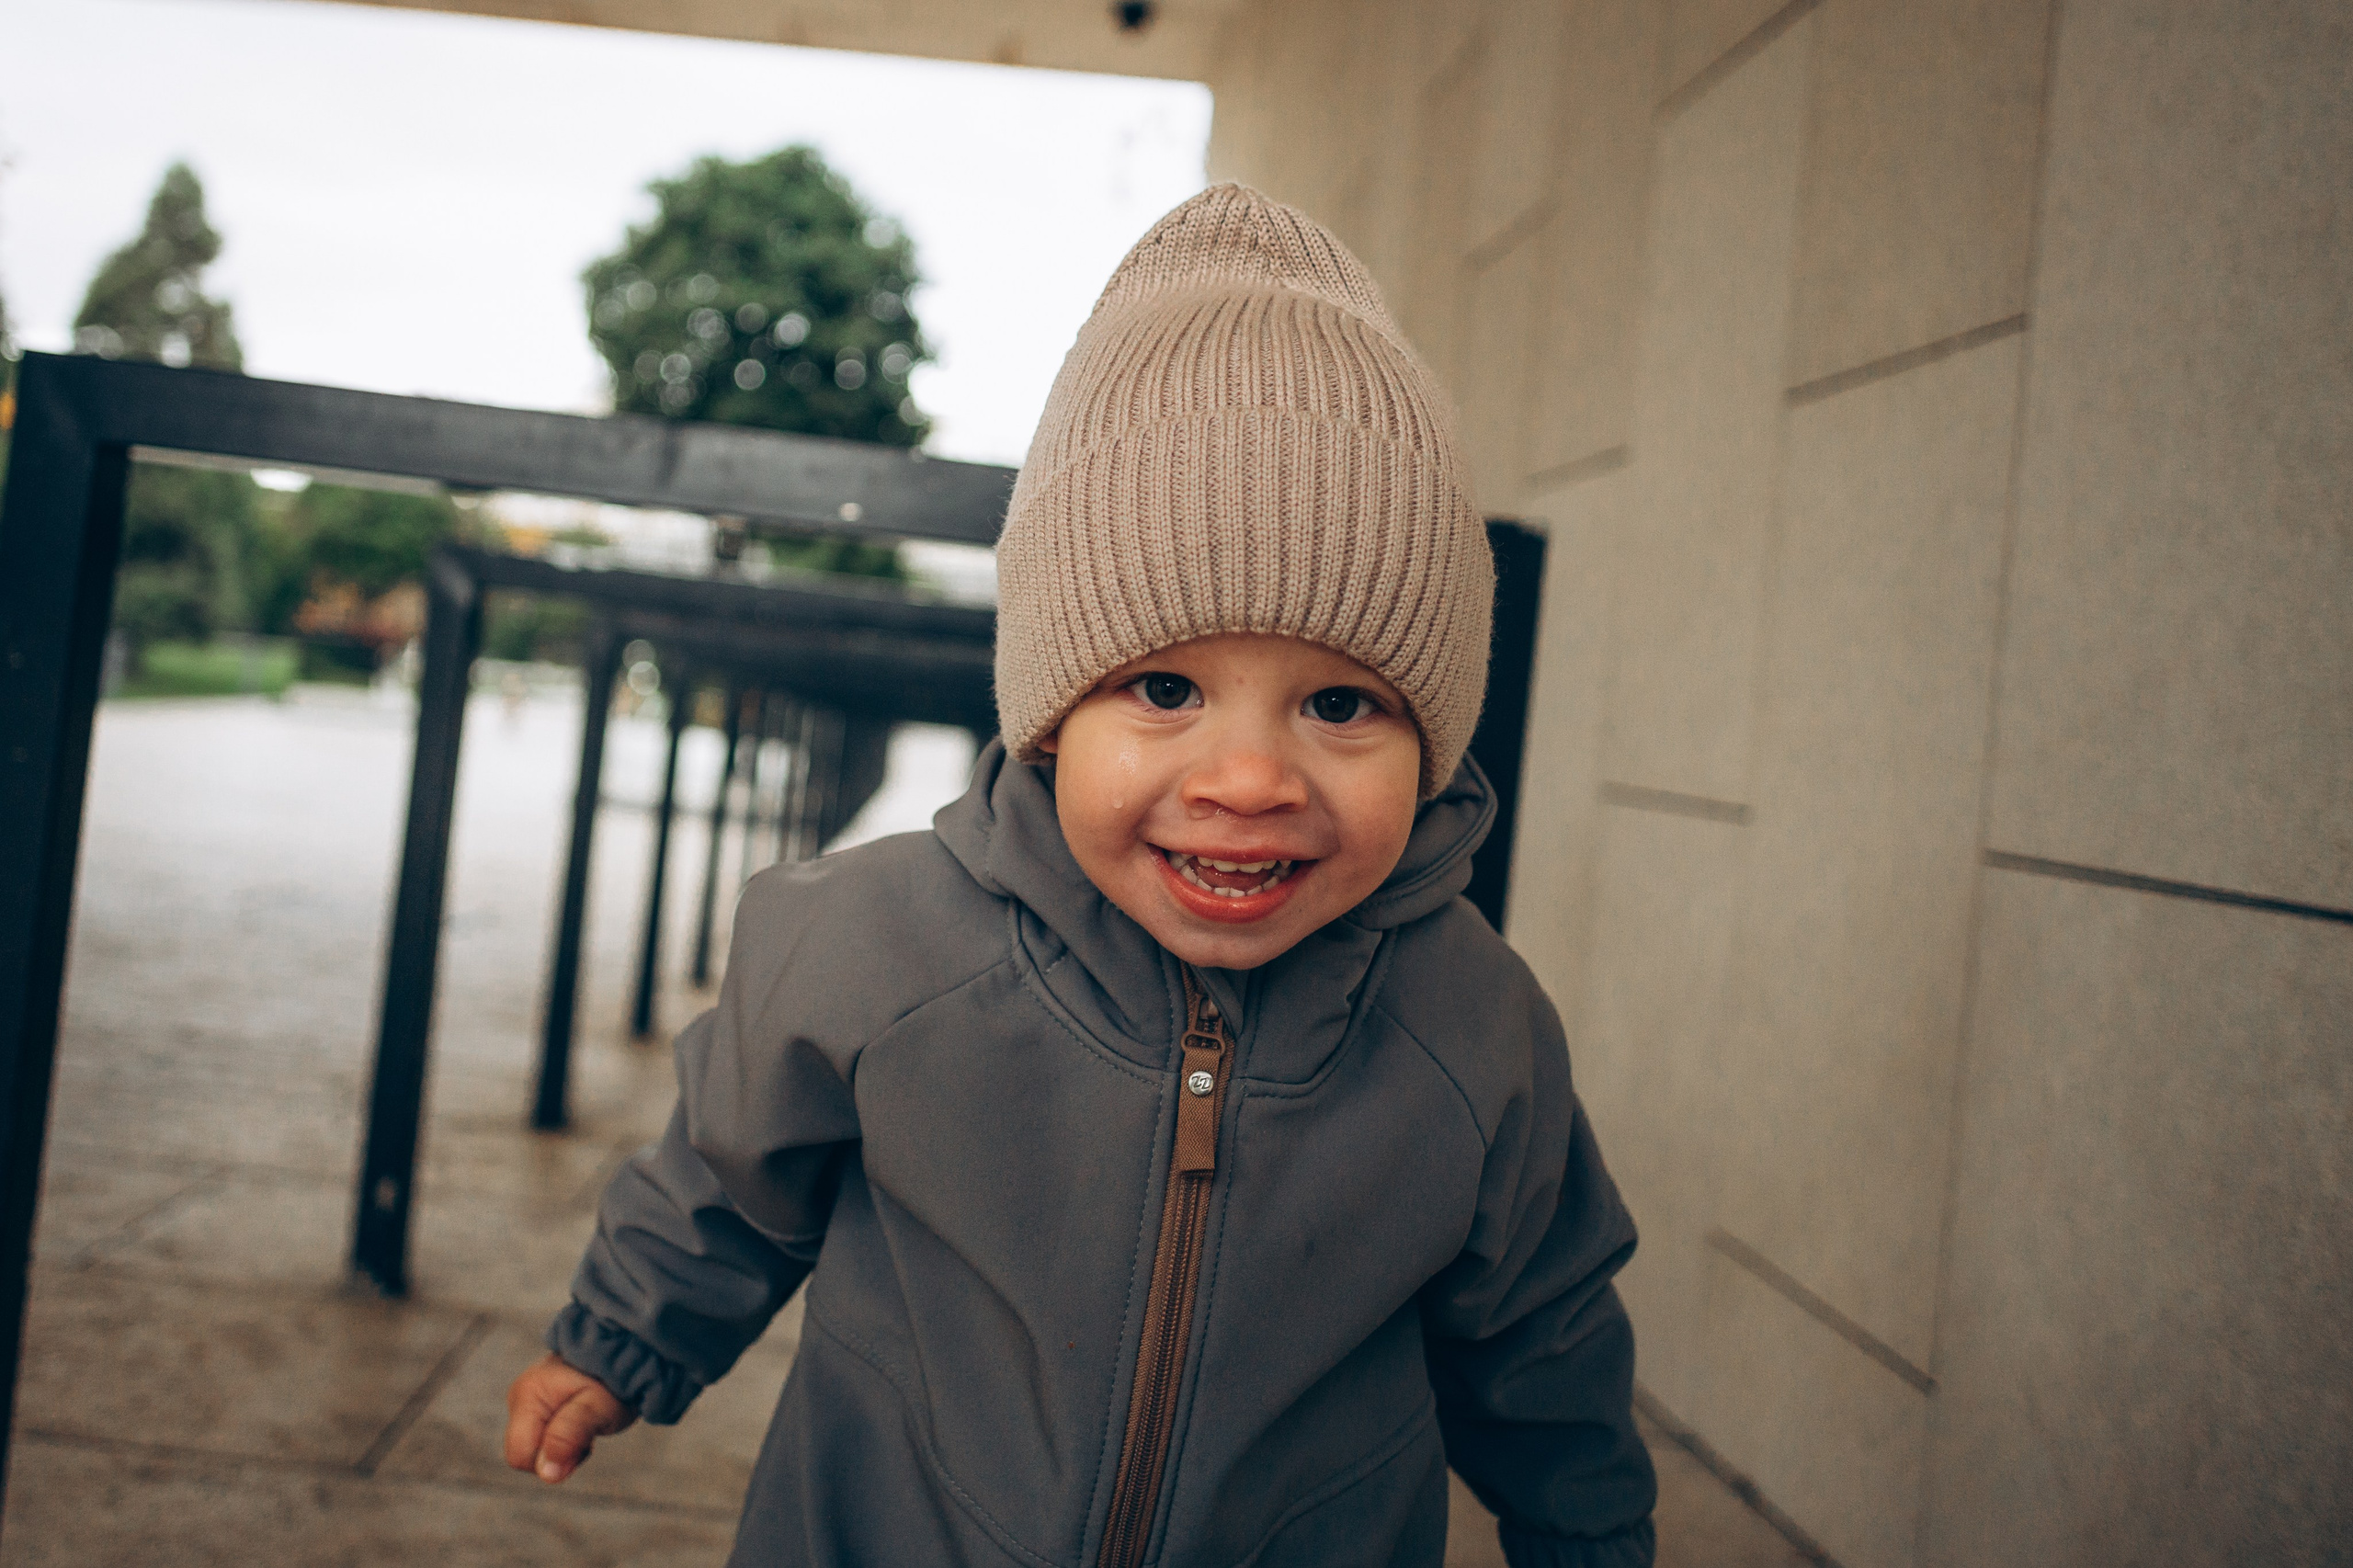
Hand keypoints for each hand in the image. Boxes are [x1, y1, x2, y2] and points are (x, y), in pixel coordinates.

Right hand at [505, 1353, 634, 1482]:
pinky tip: (583, 1422)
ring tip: (588, 1423)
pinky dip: (565, 1439)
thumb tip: (546, 1474)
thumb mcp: (598, 1408)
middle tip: (588, 1431)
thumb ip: (569, 1436)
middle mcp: (520, 1398)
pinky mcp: (537, 1407)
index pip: (520, 1456)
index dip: (551, 1461)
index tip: (583, 1444)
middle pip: (526, 1454)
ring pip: (536, 1449)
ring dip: (564, 1447)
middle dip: (558, 1454)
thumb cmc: (613, 1381)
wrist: (622, 1354)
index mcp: (527, 1396)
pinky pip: (544, 1439)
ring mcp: (527, 1402)